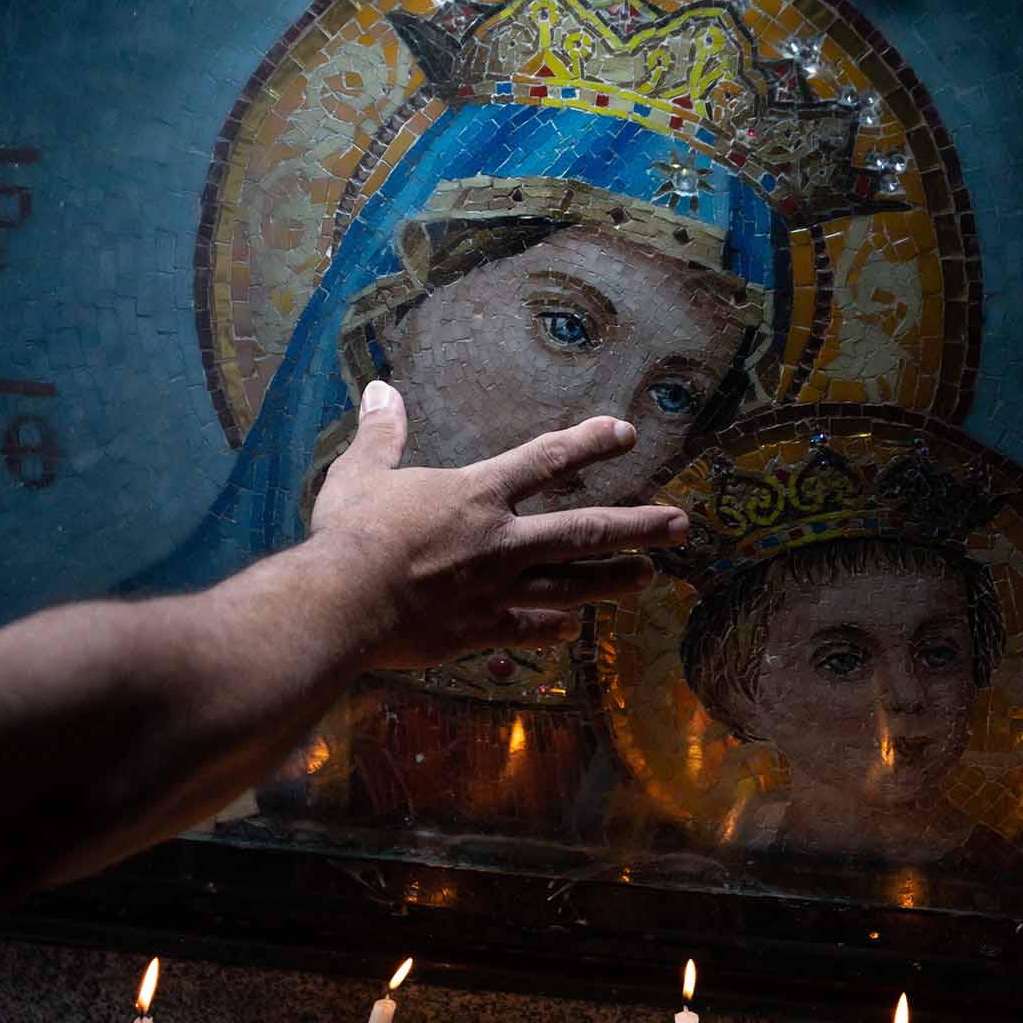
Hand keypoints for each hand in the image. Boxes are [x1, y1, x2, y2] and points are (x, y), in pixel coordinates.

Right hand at [309, 380, 688, 668]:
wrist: (343, 605)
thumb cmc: (350, 534)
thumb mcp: (361, 473)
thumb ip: (380, 434)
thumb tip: (379, 390)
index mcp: (477, 495)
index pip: (546, 460)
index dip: (588, 443)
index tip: (626, 434)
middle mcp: (501, 542)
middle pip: (583, 531)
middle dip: (637, 526)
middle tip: (679, 524)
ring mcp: (497, 591)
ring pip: (570, 585)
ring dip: (613, 580)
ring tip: (649, 577)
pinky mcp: (481, 631)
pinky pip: (529, 630)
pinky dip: (555, 629)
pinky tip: (576, 629)